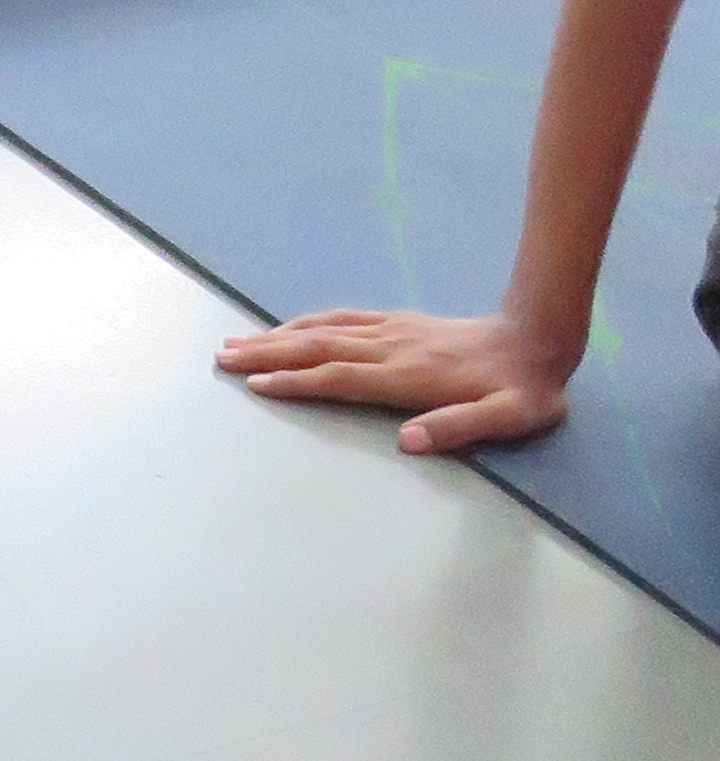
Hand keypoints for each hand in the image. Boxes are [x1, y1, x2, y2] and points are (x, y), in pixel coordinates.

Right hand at [225, 310, 574, 455]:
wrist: (538, 337)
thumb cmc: (524, 389)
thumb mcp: (508, 418)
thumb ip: (459, 427)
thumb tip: (409, 441)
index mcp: (409, 376)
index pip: (340, 377)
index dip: (297, 382)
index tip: (256, 385)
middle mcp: (390, 348)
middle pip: (316, 348)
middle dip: (266, 353)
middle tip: (222, 357)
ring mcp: (390, 331)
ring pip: (321, 330)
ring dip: (276, 337)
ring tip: (237, 342)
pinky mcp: (396, 321)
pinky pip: (340, 318)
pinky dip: (304, 323)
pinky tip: (286, 328)